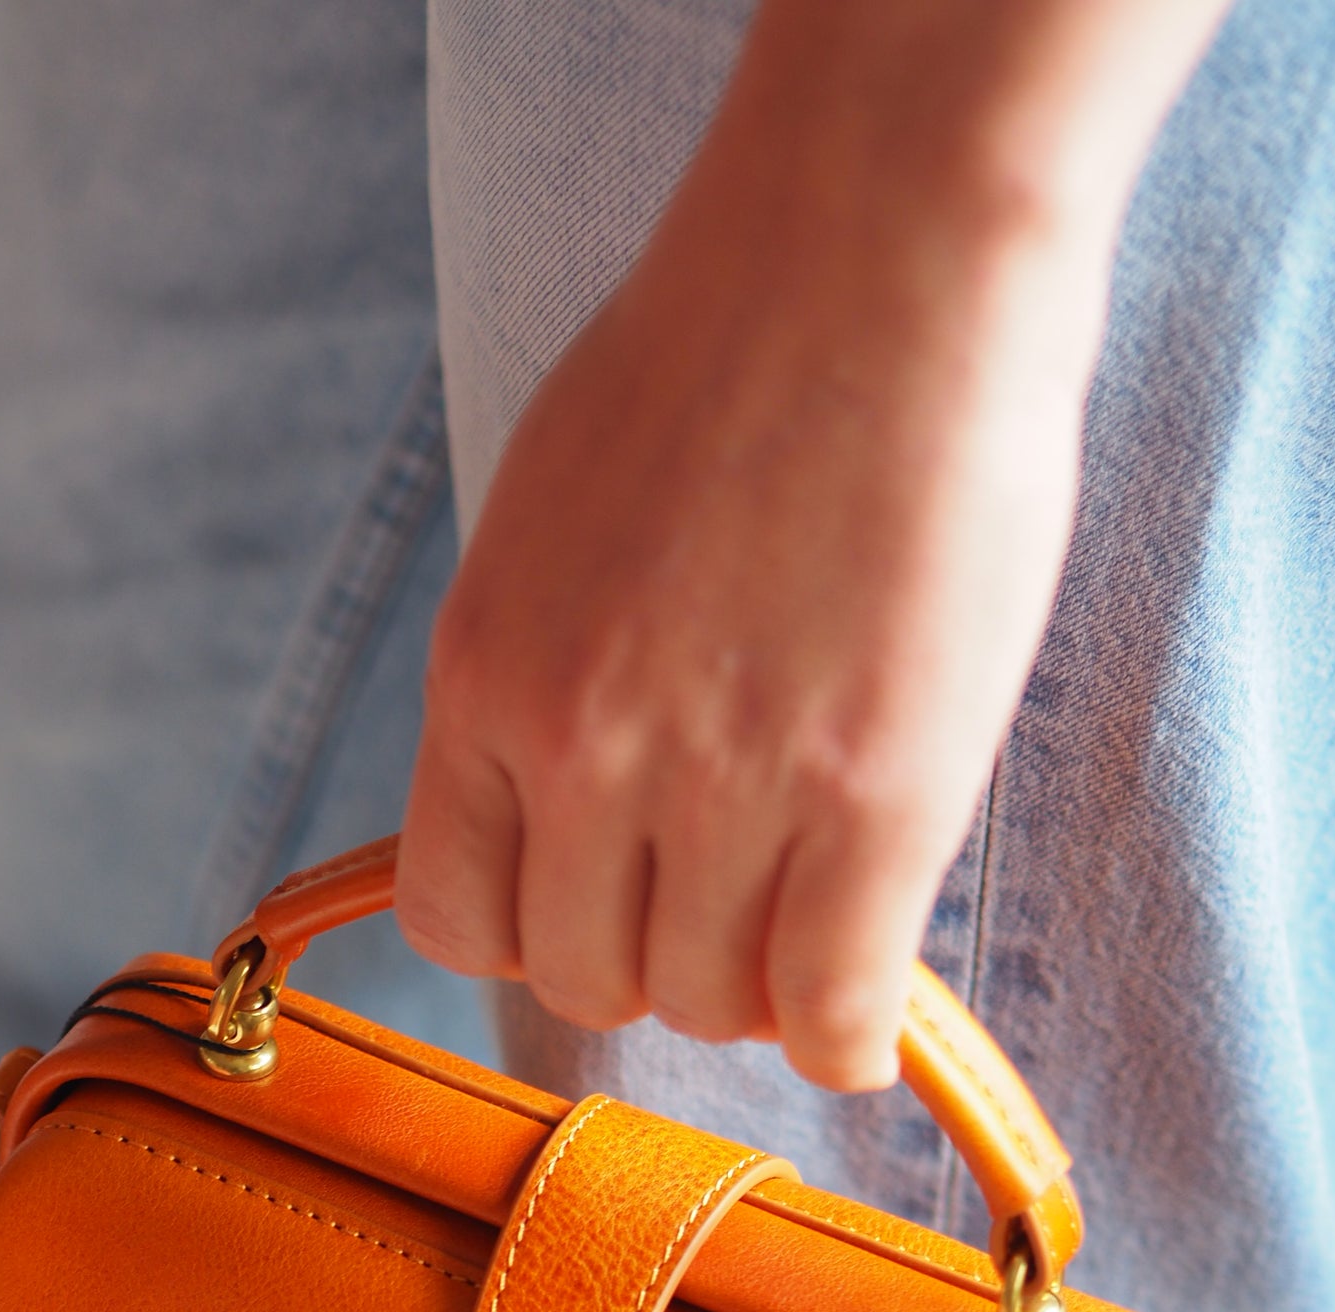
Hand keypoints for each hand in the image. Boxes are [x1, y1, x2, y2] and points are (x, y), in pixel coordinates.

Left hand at [396, 0, 1225, 1089]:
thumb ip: (531, 682)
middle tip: (723, 905)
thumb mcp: (545, 529)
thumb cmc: (718, 363)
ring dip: (756, 986)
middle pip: (586, 978)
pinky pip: (834, 1006)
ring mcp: (727, 782)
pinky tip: (862, 1003)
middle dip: (651, 960)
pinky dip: (847, 1034)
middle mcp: (582, 751)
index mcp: (483, 681)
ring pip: (711, 1003)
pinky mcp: (874, 799)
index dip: (533, 934)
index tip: (598, 906)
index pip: (457, 921)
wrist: (877, 255)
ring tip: (807, 910)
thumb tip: (550, 820)